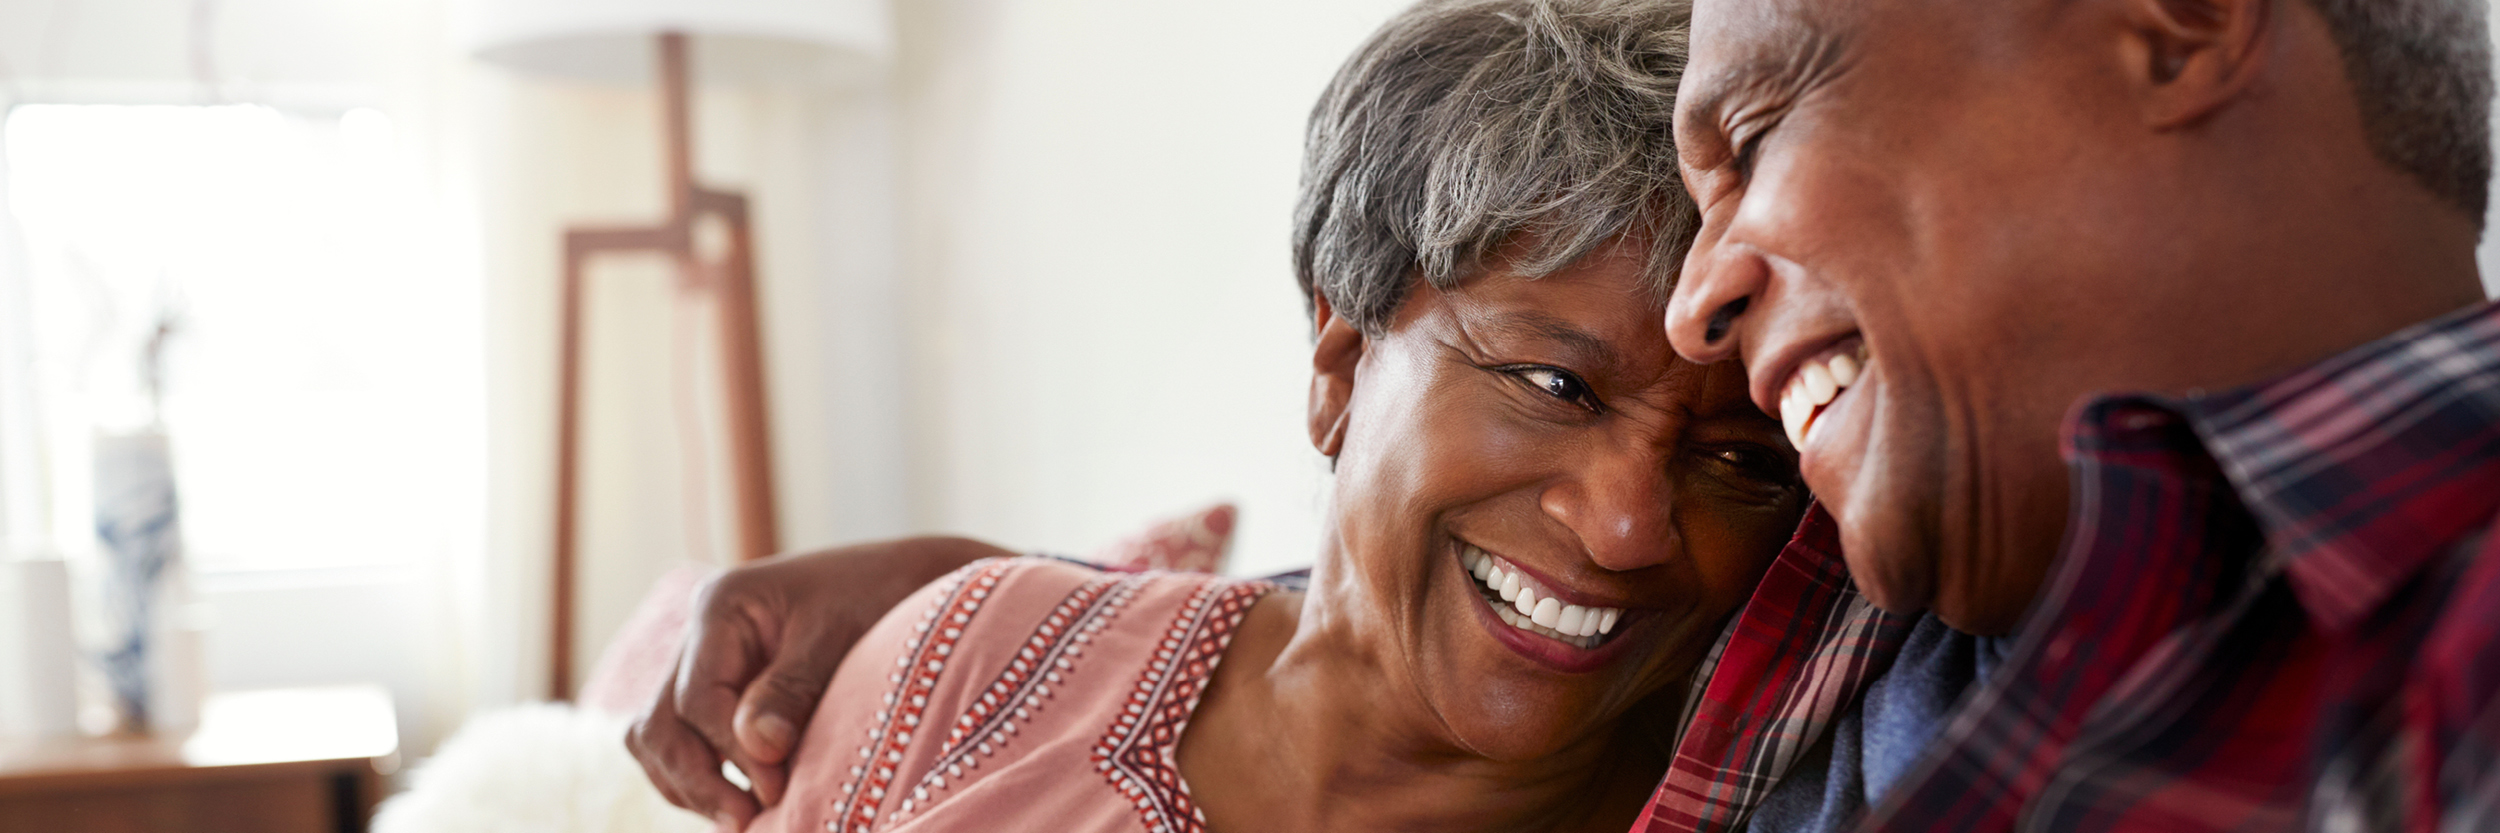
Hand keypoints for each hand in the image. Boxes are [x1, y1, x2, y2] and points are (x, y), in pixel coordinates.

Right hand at [627, 536, 1010, 828]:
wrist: (906, 581)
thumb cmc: (878, 595)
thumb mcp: (839, 636)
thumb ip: (792, 689)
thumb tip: (757, 747)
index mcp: (721, 606)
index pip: (697, 699)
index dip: (730, 753)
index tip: (776, 790)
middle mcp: (699, 634)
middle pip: (659, 723)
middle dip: (696, 779)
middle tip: (746, 821)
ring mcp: (703, 664)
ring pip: (657, 738)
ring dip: (690, 784)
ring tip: (743, 820)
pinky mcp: (718, 691)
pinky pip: (682, 742)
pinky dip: (700, 777)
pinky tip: (742, 802)